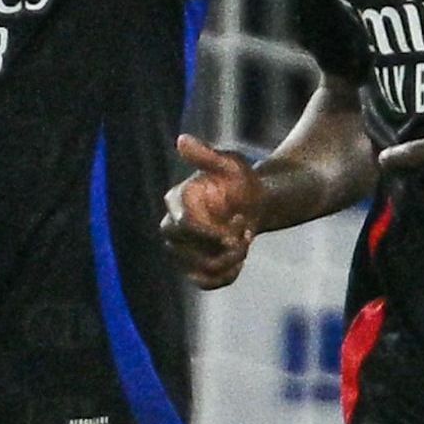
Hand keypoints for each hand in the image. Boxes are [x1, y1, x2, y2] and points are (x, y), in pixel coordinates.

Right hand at [162, 135, 261, 289]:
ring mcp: (180, 249)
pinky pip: (205, 282)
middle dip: (223, 247)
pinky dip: (226, 276)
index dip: (212, 231)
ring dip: (230, 261)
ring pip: (201, 270)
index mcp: (176, 201)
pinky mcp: (193, 267)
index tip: (240, 225)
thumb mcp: (230, 164)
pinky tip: (240, 260)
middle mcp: (172, 227)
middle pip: (189, 252)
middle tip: (245, 233)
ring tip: (245, 242)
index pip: (184, 224)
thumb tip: (182, 140)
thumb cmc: (240, 181)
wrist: (252, 202)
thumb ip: (207, 156)